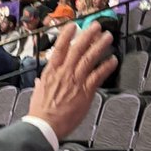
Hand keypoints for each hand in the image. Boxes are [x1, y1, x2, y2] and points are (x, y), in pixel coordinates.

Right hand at [29, 22, 115, 141]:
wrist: (45, 125)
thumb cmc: (40, 111)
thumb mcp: (37, 93)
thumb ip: (41, 84)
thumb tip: (39, 81)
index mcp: (51, 71)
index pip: (60, 47)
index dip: (67, 35)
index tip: (74, 26)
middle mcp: (64, 72)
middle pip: (78, 48)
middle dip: (88, 35)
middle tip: (96, 26)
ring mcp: (76, 80)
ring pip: (90, 58)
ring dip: (100, 45)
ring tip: (107, 37)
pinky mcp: (86, 91)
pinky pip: (99, 75)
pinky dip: (107, 66)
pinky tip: (113, 60)